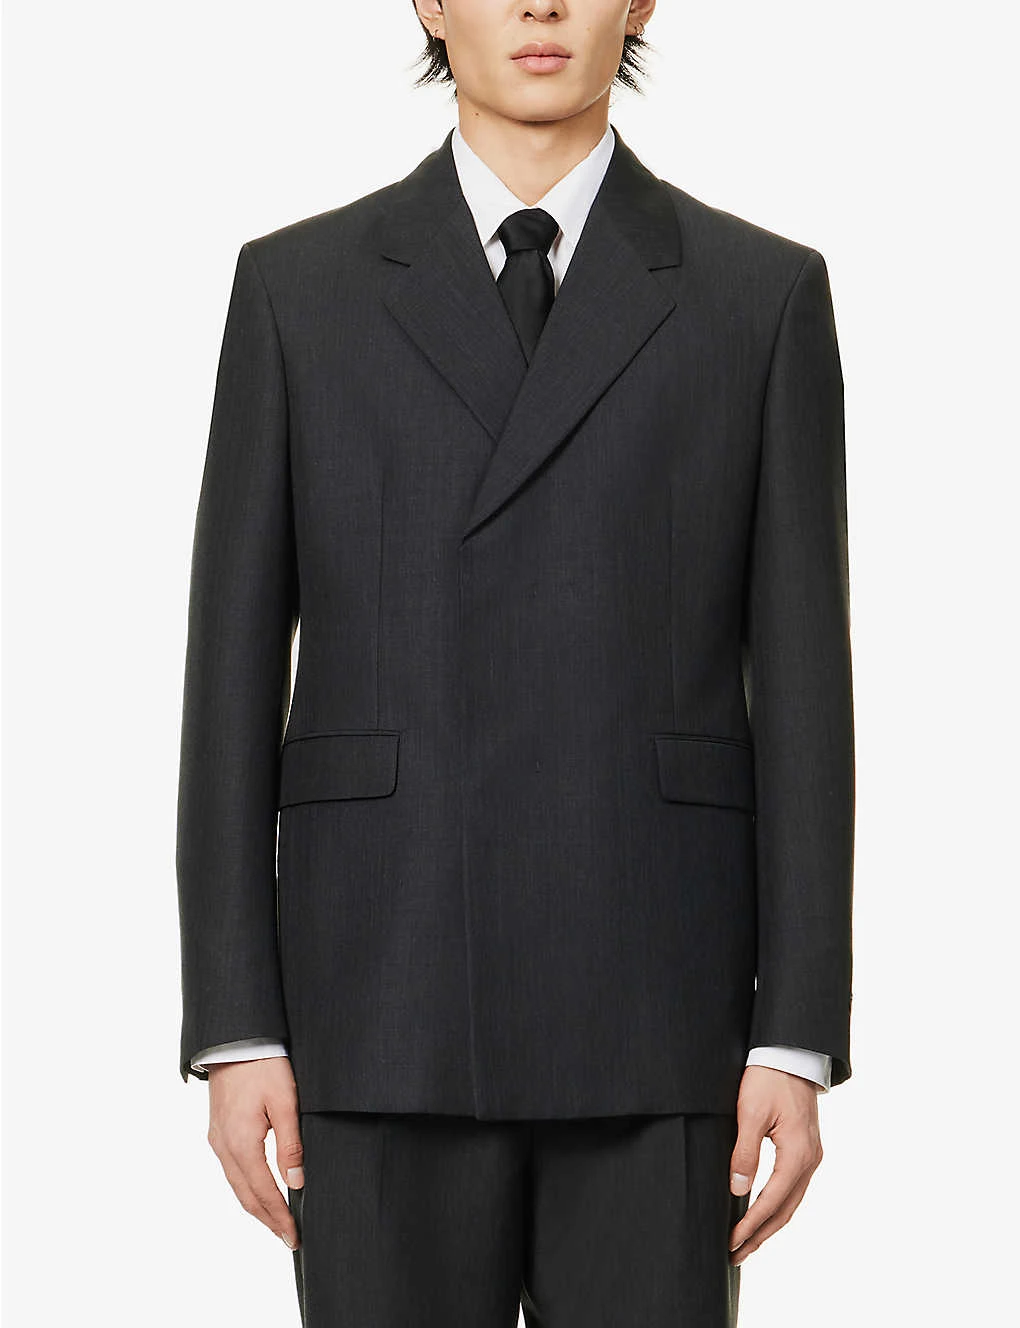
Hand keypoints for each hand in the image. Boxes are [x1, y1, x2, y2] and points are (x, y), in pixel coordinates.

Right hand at [206, 1056, 303, 1250]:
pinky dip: (246, 1187)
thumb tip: (296, 1181)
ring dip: (256, 1206)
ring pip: (236, 1185)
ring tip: (276, 1222)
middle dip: (268, 1219)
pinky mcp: (218, 1130)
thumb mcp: (286, 1101)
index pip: (263, 1192)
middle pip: (246, 1196)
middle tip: (288, 1238)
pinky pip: (231, 1170)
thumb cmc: (263, 1065)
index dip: (279, 1217)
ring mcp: (218, 1139)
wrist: (235, 1039)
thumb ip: (291, 1143)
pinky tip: (258, 1190)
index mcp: (242, 1142)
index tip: (294, 1236)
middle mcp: (224, 1146)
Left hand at [727, 1065, 823, 1264]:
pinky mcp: (807, 1149)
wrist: (791, 1052)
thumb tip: (738, 1190)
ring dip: (770, 1225)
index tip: (731, 1243)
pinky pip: (794, 1187)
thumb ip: (745, 1152)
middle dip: (760, 1235)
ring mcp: (812, 1155)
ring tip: (747, 1243)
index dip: (751, 1226)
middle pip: (785, 1210)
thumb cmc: (768, 1078)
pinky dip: (778, 1206)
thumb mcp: (751, 1112)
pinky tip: (763, 1213)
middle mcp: (810, 1159)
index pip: (772, 1201)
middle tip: (736, 1255)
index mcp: (798, 1153)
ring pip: (791, 1201)